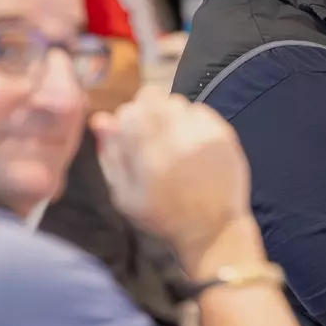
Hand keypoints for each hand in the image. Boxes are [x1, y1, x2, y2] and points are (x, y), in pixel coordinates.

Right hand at [91, 88, 253, 272]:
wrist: (213, 228)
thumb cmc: (163, 216)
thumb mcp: (125, 196)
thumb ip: (111, 156)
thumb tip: (101, 119)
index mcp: (150, 159)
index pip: (129, 111)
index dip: (127, 118)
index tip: (131, 133)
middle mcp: (178, 142)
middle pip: (153, 98)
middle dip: (147, 111)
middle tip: (152, 134)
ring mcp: (204, 136)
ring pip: (177, 102)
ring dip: (170, 115)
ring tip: (173, 141)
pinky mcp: (224, 135)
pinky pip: (200, 110)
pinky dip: (192, 121)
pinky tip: (192, 143)